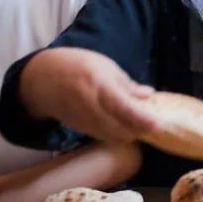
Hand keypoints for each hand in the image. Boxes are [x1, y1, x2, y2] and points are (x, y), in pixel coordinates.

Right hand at [20, 47, 160, 143]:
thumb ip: (127, 84)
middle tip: (153, 123)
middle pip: (121, 129)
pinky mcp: (79, 128)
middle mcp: (91, 106)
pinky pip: (102, 136)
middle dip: (139, 130)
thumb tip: (149, 95)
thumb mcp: (105, 66)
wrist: (42, 78)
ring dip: (129, 133)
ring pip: (112, 136)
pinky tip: (122, 125)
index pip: (126, 109)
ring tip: (139, 124)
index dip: (144, 120)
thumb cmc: (77, 65)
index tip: (160, 124)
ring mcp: (83, 120)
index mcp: (100, 86)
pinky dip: (116, 134)